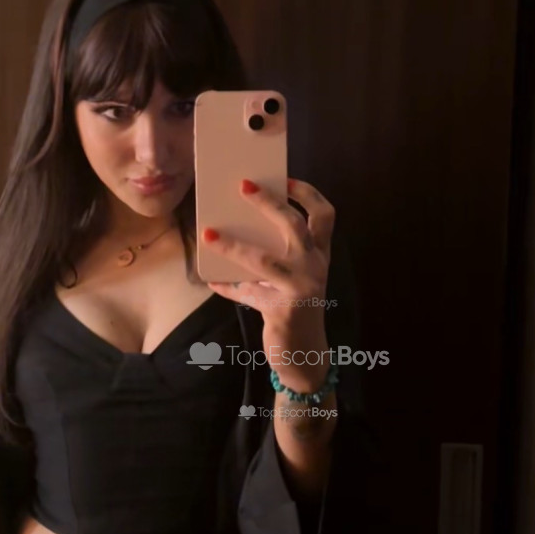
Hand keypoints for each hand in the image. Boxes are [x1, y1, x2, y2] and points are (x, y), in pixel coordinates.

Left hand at [201, 177, 334, 380]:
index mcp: (319, 255)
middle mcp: (315, 267)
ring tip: (209, 234)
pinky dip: (227, 287)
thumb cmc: (293, 309)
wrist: (304, 355)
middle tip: (243, 186)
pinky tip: (212, 281)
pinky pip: (247, 293)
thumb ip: (268, 259)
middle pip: (296, 225)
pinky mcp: (283, 310)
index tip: (285, 179)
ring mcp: (301, 288)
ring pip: (264, 259)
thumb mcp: (287, 280)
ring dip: (233, 245)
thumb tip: (228, 233)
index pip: (324, 216)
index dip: (308, 193)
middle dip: (269, 203)